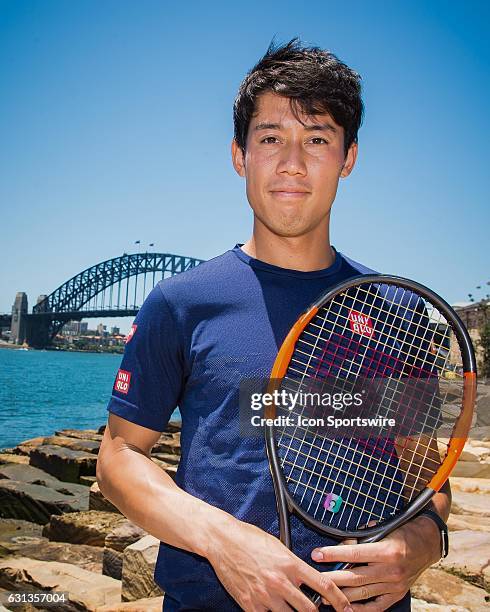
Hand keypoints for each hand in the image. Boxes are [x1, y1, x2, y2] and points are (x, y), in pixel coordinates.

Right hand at [207, 516, 352, 611]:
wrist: (223, 541)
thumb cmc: (249, 538)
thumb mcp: (278, 546)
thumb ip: (293, 564)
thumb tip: (307, 578)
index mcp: (290, 564)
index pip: (323, 586)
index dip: (339, 601)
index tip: (346, 609)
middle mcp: (280, 582)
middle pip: (309, 610)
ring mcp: (265, 596)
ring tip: (290, 606)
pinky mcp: (250, 605)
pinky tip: (269, 605)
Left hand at [310, 516, 440, 610]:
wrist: (427, 544)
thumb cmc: (403, 532)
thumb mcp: (383, 528)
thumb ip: (362, 537)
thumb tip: (342, 544)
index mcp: (387, 551)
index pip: (353, 553)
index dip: (333, 554)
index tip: (317, 554)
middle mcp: (390, 570)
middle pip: (354, 577)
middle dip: (331, 577)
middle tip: (313, 577)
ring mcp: (393, 586)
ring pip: (361, 593)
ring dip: (340, 595)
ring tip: (323, 595)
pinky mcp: (396, 595)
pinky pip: (375, 606)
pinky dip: (359, 609)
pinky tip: (345, 608)